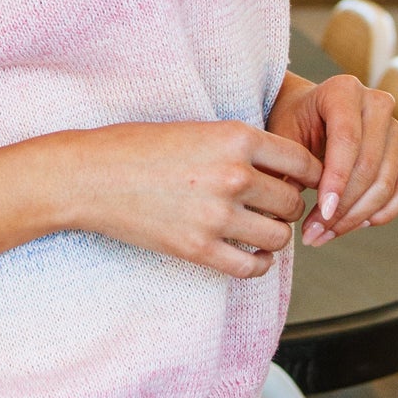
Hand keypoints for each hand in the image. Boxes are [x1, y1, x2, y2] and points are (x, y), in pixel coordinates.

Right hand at [76, 120, 322, 279]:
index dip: (308, 176)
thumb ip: (238, 147)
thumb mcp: (196, 130)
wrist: (89, 176)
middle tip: (271, 208)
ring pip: (279, 236)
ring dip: (274, 235)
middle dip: (286, 207)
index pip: (302, 162)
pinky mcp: (199, 249)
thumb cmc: (136, 147)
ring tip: (258, 230)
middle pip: (292, 202)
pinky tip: (250, 255)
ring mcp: (217, 215)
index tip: (300, 183)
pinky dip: (258, 264)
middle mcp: (233, 175)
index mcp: (235, 137)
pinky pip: (252, 267)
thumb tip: (279, 171)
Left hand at [266, 73, 397, 245]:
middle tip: (314, 232)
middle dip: (343, 207)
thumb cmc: (291, 122)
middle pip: (369, 166)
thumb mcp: (282, 136)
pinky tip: (352, 226)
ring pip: (386, 184)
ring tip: (323, 234)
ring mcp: (394, 130)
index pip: (347, 140)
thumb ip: (288, 165)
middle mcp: (376, 106)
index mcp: (344, 91)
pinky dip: (380, 215)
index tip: (322, 212)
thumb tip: (288, 207)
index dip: (337, 180)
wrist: (306, 113)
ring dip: (356, 218)